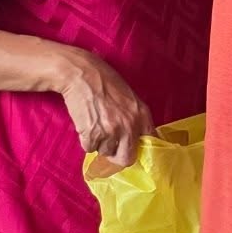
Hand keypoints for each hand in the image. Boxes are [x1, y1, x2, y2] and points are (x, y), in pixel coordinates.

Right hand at [56, 48, 153, 167]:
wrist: (82, 74)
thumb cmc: (105, 82)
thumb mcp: (131, 98)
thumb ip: (137, 118)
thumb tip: (137, 139)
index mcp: (142, 115)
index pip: (149, 143)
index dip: (138, 147)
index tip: (131, 147)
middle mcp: (129, 126)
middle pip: (127, 158)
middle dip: (117, 156)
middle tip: (110, 148)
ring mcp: (111, 131)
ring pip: (105, 152)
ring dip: (99, 144)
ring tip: (96, 126)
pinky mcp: (92, 134)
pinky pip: (89, 148)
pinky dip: (86, 140)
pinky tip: (86, 124)